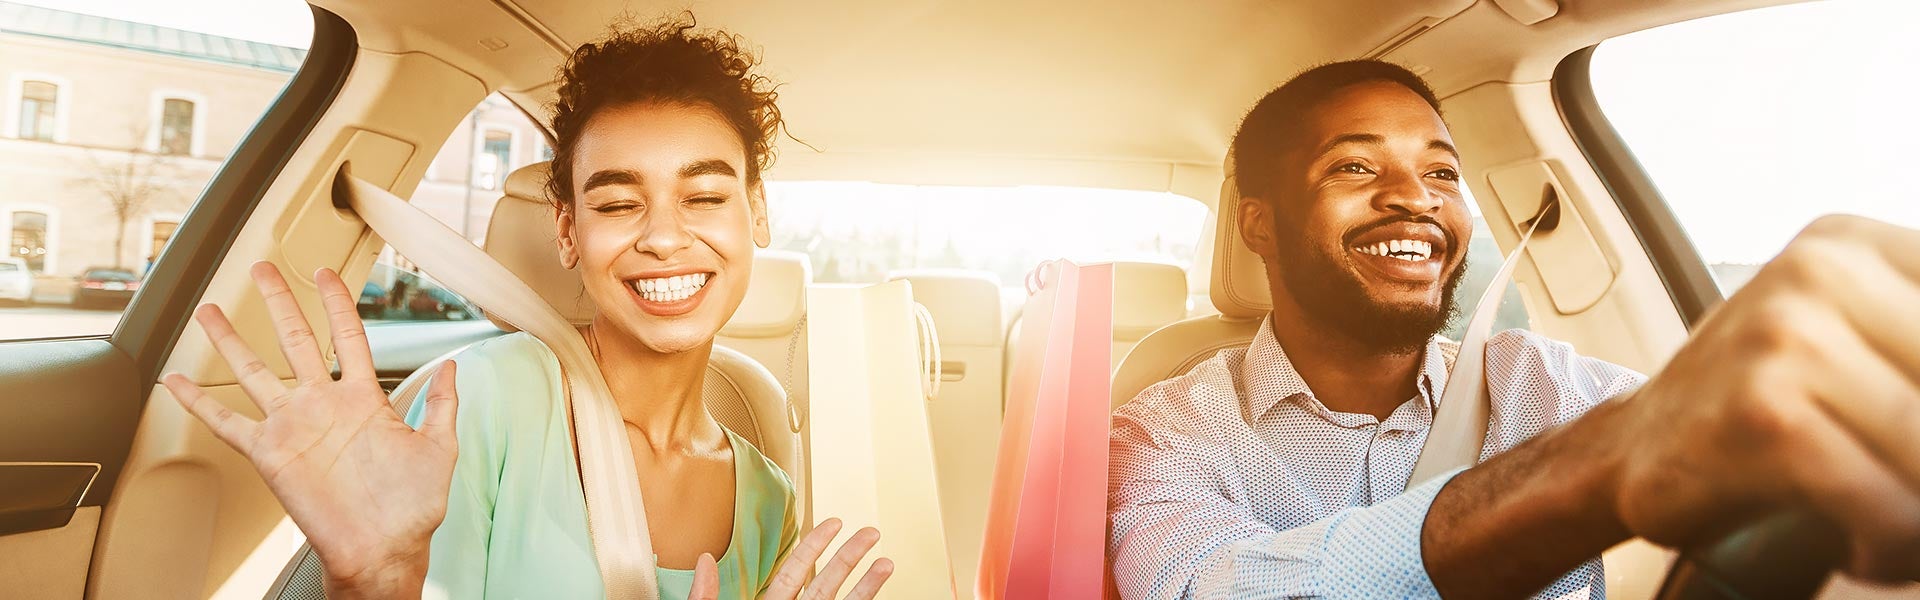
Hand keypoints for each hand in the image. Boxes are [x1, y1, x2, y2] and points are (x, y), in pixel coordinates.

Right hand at [162, 262, 458, 597]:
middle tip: (262, 269)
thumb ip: (444, 403)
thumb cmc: (413, 507)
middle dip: (279, 302)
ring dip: (231, 340)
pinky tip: (178, 381)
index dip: (336, 302)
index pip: (348, 336)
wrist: (383, 548)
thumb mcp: (439, 447)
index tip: (324, 273)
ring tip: (211, 310)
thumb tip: (454, 365)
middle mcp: (325, 406)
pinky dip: (200, 403)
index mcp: (365, 400)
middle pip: (297, 339)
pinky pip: (228, 423)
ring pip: (255, 372)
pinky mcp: (270, 454)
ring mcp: (294, 427)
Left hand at [701, 517, 892, 599]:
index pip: (795, 571)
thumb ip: (705, 596)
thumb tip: (704, 560)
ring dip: (866, 587)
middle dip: (850, 557)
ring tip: (887, 564)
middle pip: (826, 583)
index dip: (815, 545)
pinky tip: (879, 597)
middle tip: (870, 533)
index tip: (834, 524)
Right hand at [1610, 215, 1919, 578]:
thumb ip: (1907, 342)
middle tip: (1911, 487)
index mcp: (1852, 245)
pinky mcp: (1765, 413)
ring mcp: (1787, 337)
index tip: (1910, 429)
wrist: (1635, 450)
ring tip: (1899, 526)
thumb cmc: (1756, 405)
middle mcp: (1820, 273)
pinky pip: (1886, 499)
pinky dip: (1890, 543)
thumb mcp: (1845, 337)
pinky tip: (1867, 546)